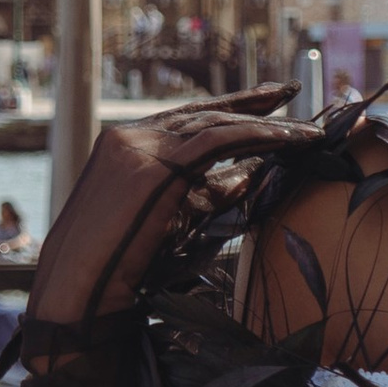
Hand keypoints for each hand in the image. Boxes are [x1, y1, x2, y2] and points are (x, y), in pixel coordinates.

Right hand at [19, 91, 292, 386]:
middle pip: (205, 112)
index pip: (187, 118)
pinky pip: (220, 139)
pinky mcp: (155, 162)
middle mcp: (129, 135)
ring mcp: (138, 144)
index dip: (231, 108)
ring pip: (217, 123)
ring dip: (268, 126)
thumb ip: (207, 194)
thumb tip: (251, 176)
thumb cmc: (120, 269)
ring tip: (308, 132)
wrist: (79, 293)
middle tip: (293, 92)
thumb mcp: (172, 221)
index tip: (268, 103)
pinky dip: (260, 137)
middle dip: (254, 103)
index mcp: (124, 144)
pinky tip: (290, 142)